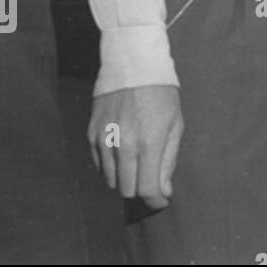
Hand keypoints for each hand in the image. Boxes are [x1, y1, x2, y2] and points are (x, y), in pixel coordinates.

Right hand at [88, 84, 183, 209]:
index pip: (147, 189)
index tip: (161, 200)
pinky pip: (99, 165)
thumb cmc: (161, 95)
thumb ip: (168, 160)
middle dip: (141, 189)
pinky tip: (123, 151)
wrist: (133, 66)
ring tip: (137, 160)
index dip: (156, 200)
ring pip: (110, 180)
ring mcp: (104, 140)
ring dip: (125, 178)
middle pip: (126, 190)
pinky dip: (111, 166)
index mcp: (148, 142)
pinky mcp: (91, 134)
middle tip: (150, 178)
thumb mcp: (175, 124)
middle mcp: (123, 144)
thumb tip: (163, 191)